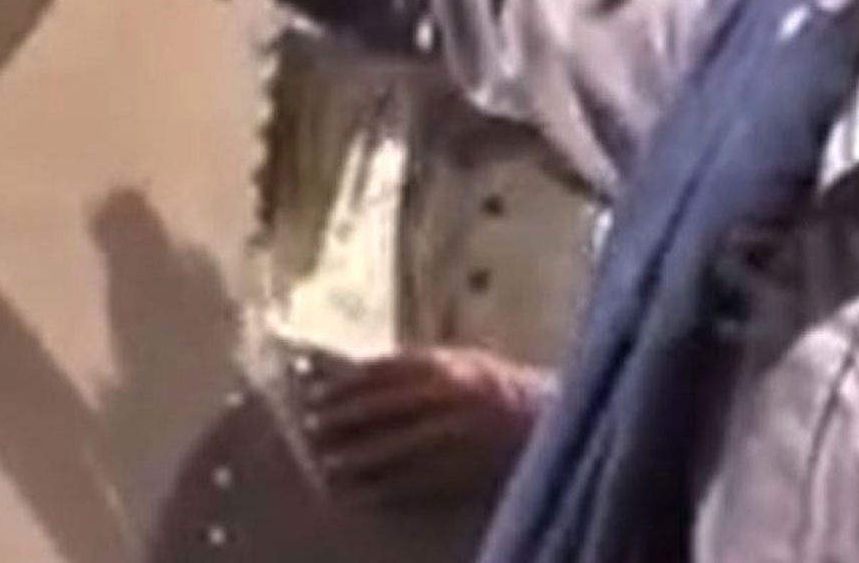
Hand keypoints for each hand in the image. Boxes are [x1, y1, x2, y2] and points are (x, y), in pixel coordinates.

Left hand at [300, 347, 551, 507]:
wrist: (550, 423)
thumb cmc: (496, 390)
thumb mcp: (459, 363)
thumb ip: (413, 369)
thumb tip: (352, 376)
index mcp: (445, 366)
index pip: (378, 374)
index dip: (341, 387)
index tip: (312, 396)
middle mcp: (447, 399)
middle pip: (378, 411)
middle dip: (339, 423)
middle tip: (308, 431)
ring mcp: (455, 438)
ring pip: (390, 452)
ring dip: (353, 461)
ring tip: (324, 468)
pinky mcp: (463, 473)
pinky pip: (412, 485)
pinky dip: (382, 491)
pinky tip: (359, 495)